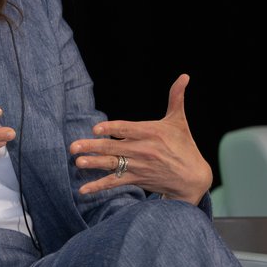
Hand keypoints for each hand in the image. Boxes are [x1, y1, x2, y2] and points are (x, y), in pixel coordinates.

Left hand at [69, 73, 212, 203]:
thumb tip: (185, 76)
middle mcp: (143, 150)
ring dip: (94, 164)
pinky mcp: (137, 179)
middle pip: (115, 148)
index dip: (112, 129)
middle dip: (93, 147)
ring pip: (113, 165)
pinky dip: (98, 186)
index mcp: (151, 133)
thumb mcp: (179, 121)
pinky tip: (83, 190)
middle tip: (73, 146)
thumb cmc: (184, 145)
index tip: (96, 129)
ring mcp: (139, 166)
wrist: (193, 178)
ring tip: (78, 162)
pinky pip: (115, 183)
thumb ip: (176, 98)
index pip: (128, 129)